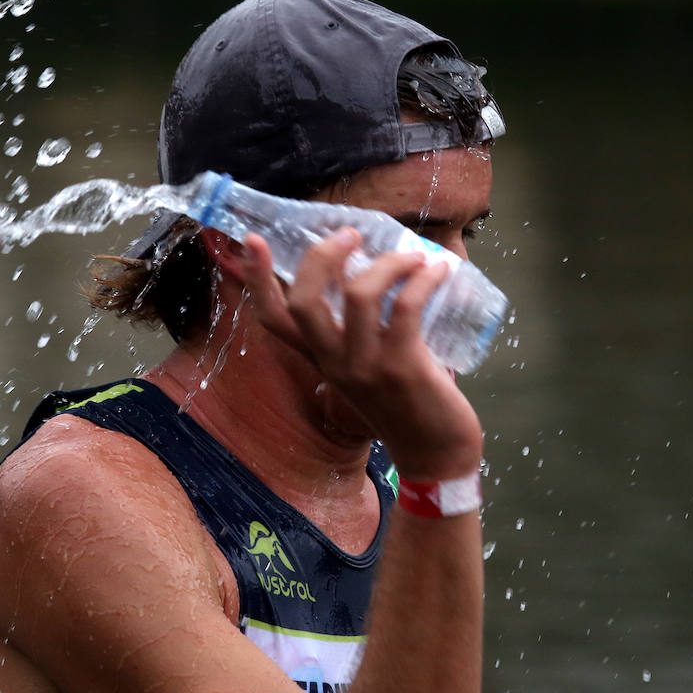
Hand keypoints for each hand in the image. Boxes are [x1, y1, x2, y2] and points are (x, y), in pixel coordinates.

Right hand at [239, 228, 483, 480]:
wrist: (436, 457)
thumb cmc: (407, 406)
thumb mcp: (368, 370)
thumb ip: (361, 333)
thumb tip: (377, 271)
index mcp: (321, 360)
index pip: (274, 319)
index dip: (258, 278)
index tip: (253, 240)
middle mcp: (334, 363)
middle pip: (305, 300)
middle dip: (324, 255)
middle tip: (352, 235)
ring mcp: (366, 367)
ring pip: (358, 294)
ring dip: (389, 263)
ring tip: (414, 256)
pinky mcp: (402, 368)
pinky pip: (405, 308)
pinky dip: (423, 281)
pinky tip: (438, 271)